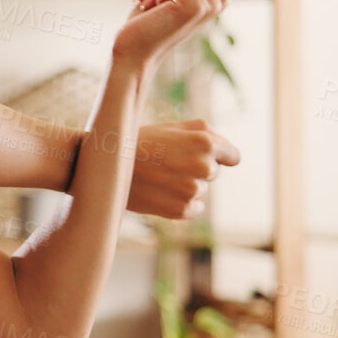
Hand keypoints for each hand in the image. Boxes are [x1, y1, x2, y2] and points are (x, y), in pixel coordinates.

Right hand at [127, 120, 241, 218]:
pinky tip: (161, 192)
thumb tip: (223, 145)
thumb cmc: (137, 142)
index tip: (207, 157)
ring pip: (201, 189)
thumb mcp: (169, 127)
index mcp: (204, 142)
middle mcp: (203, 166)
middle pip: (213, 172)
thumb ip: (202, 131)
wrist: (104, 167)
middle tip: (166, 163)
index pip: (233, 156)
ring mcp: (192, 190)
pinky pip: (195, 207)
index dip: (221, 156)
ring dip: (186, 185)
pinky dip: (182, 203)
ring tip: (158, 177)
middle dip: (196, 168)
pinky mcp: (182, 210)